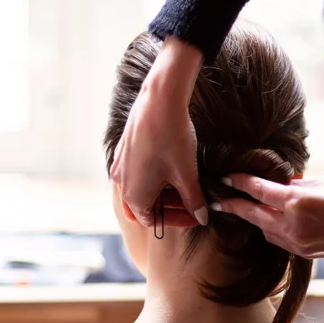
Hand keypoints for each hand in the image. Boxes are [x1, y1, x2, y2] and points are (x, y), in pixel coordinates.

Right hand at [110, 37, 207, 228]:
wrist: (160, 101)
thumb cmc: (172, 140)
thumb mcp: (187, 174)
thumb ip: (194, 200)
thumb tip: (202, 217)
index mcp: (135, 196)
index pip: (154, 221)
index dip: (178, 220)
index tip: (196, 214)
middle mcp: (122, 184)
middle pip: (144, 207)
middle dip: (168, 207)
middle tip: (191, 202)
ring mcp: (120, 165)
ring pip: (140, 189)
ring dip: (162, 192)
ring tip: (185, 185)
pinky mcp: (124, 149)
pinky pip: (136, 172)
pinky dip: (153, 176)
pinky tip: (172, 167)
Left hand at [213, 175, 323, 289]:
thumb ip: (298, 183)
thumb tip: (280, 182)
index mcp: (298, 202)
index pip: (258, 190)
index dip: (239, 182)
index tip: (225, 176)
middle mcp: (292, 224)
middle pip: (252, 214)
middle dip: (234, 205)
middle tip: (217, 197)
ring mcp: (297, 242)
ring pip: (263, 230)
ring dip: (253, 218)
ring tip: (243, 206)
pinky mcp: (304, 253)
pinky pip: (277, 240)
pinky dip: (269, 229)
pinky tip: (270, 220)